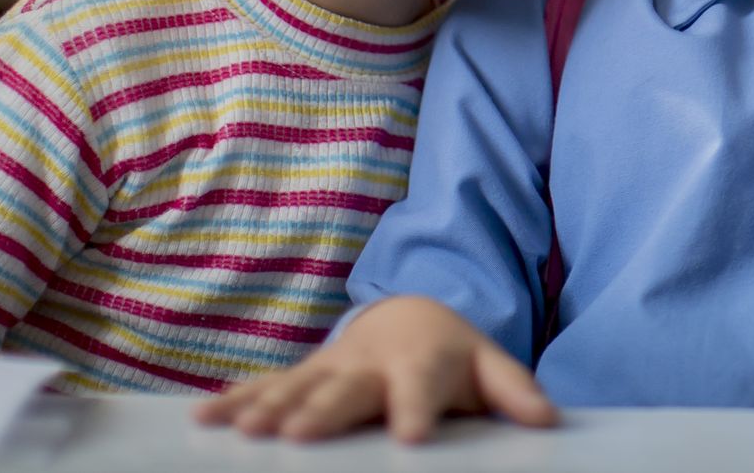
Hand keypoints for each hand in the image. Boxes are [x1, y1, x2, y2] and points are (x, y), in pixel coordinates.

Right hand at [194, 296, 557, 442]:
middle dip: (323, 412)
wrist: (411, 315)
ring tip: (248, 431)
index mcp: (421, 364)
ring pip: (297, 388)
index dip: (417, 411)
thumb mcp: (490, 367)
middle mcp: (369, 364)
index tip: (411, 437)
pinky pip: (264, 386)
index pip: (421, 389)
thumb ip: (515, 392)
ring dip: (270, 408)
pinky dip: (233, 399)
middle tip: (299, 436)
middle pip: (346, 391)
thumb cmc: (452, 355)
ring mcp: (329, 368)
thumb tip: (548, 418)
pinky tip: (205, 417)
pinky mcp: (301, 375)